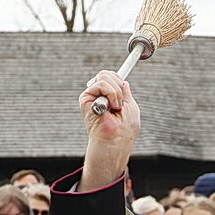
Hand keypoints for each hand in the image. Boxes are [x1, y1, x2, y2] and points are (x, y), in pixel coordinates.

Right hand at [79, 69, 139, 190]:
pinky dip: (110, 93)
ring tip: (116, 108)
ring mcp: (92, 97)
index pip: (112, 77)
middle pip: (106, 74)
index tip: (123, 94)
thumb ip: (124, 92)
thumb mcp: (130, 105)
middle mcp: (99, 96)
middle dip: (118, 85)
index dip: (119, 81)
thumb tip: (122, 80)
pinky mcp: (85, 99)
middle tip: (120, 103)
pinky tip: (110, 107)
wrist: (116, 141)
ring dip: (116, 92)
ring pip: (104, 76)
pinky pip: (100, 84)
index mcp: (109, 98)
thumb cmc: (125, 129)